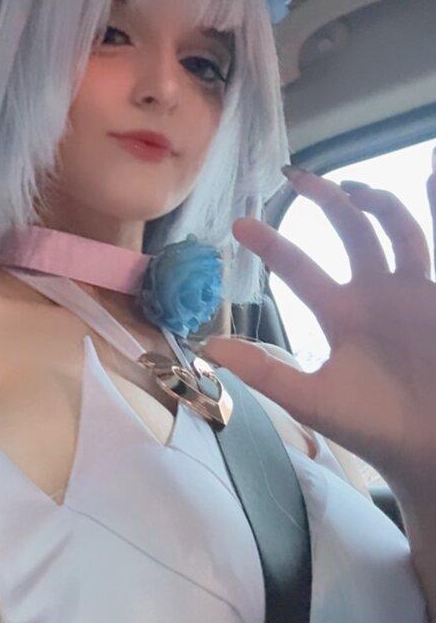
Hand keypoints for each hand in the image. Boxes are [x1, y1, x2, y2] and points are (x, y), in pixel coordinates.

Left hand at [201, 157, 435, 499]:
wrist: (426, 446)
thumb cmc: (370, 426)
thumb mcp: (309, 398)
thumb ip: (263, 372)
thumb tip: (208, 347)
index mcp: (338, 313)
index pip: (299, 268)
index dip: (271, 244)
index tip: (238, 225)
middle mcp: (371, 293)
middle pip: (347, 231)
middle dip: (324, 201)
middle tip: (294, 176)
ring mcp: (408, 290)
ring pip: (392, 230)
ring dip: (376, 202)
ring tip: (354, 187)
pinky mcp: (435, 295)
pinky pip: (428, 244)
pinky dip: (433, 207)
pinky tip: (431, 176)